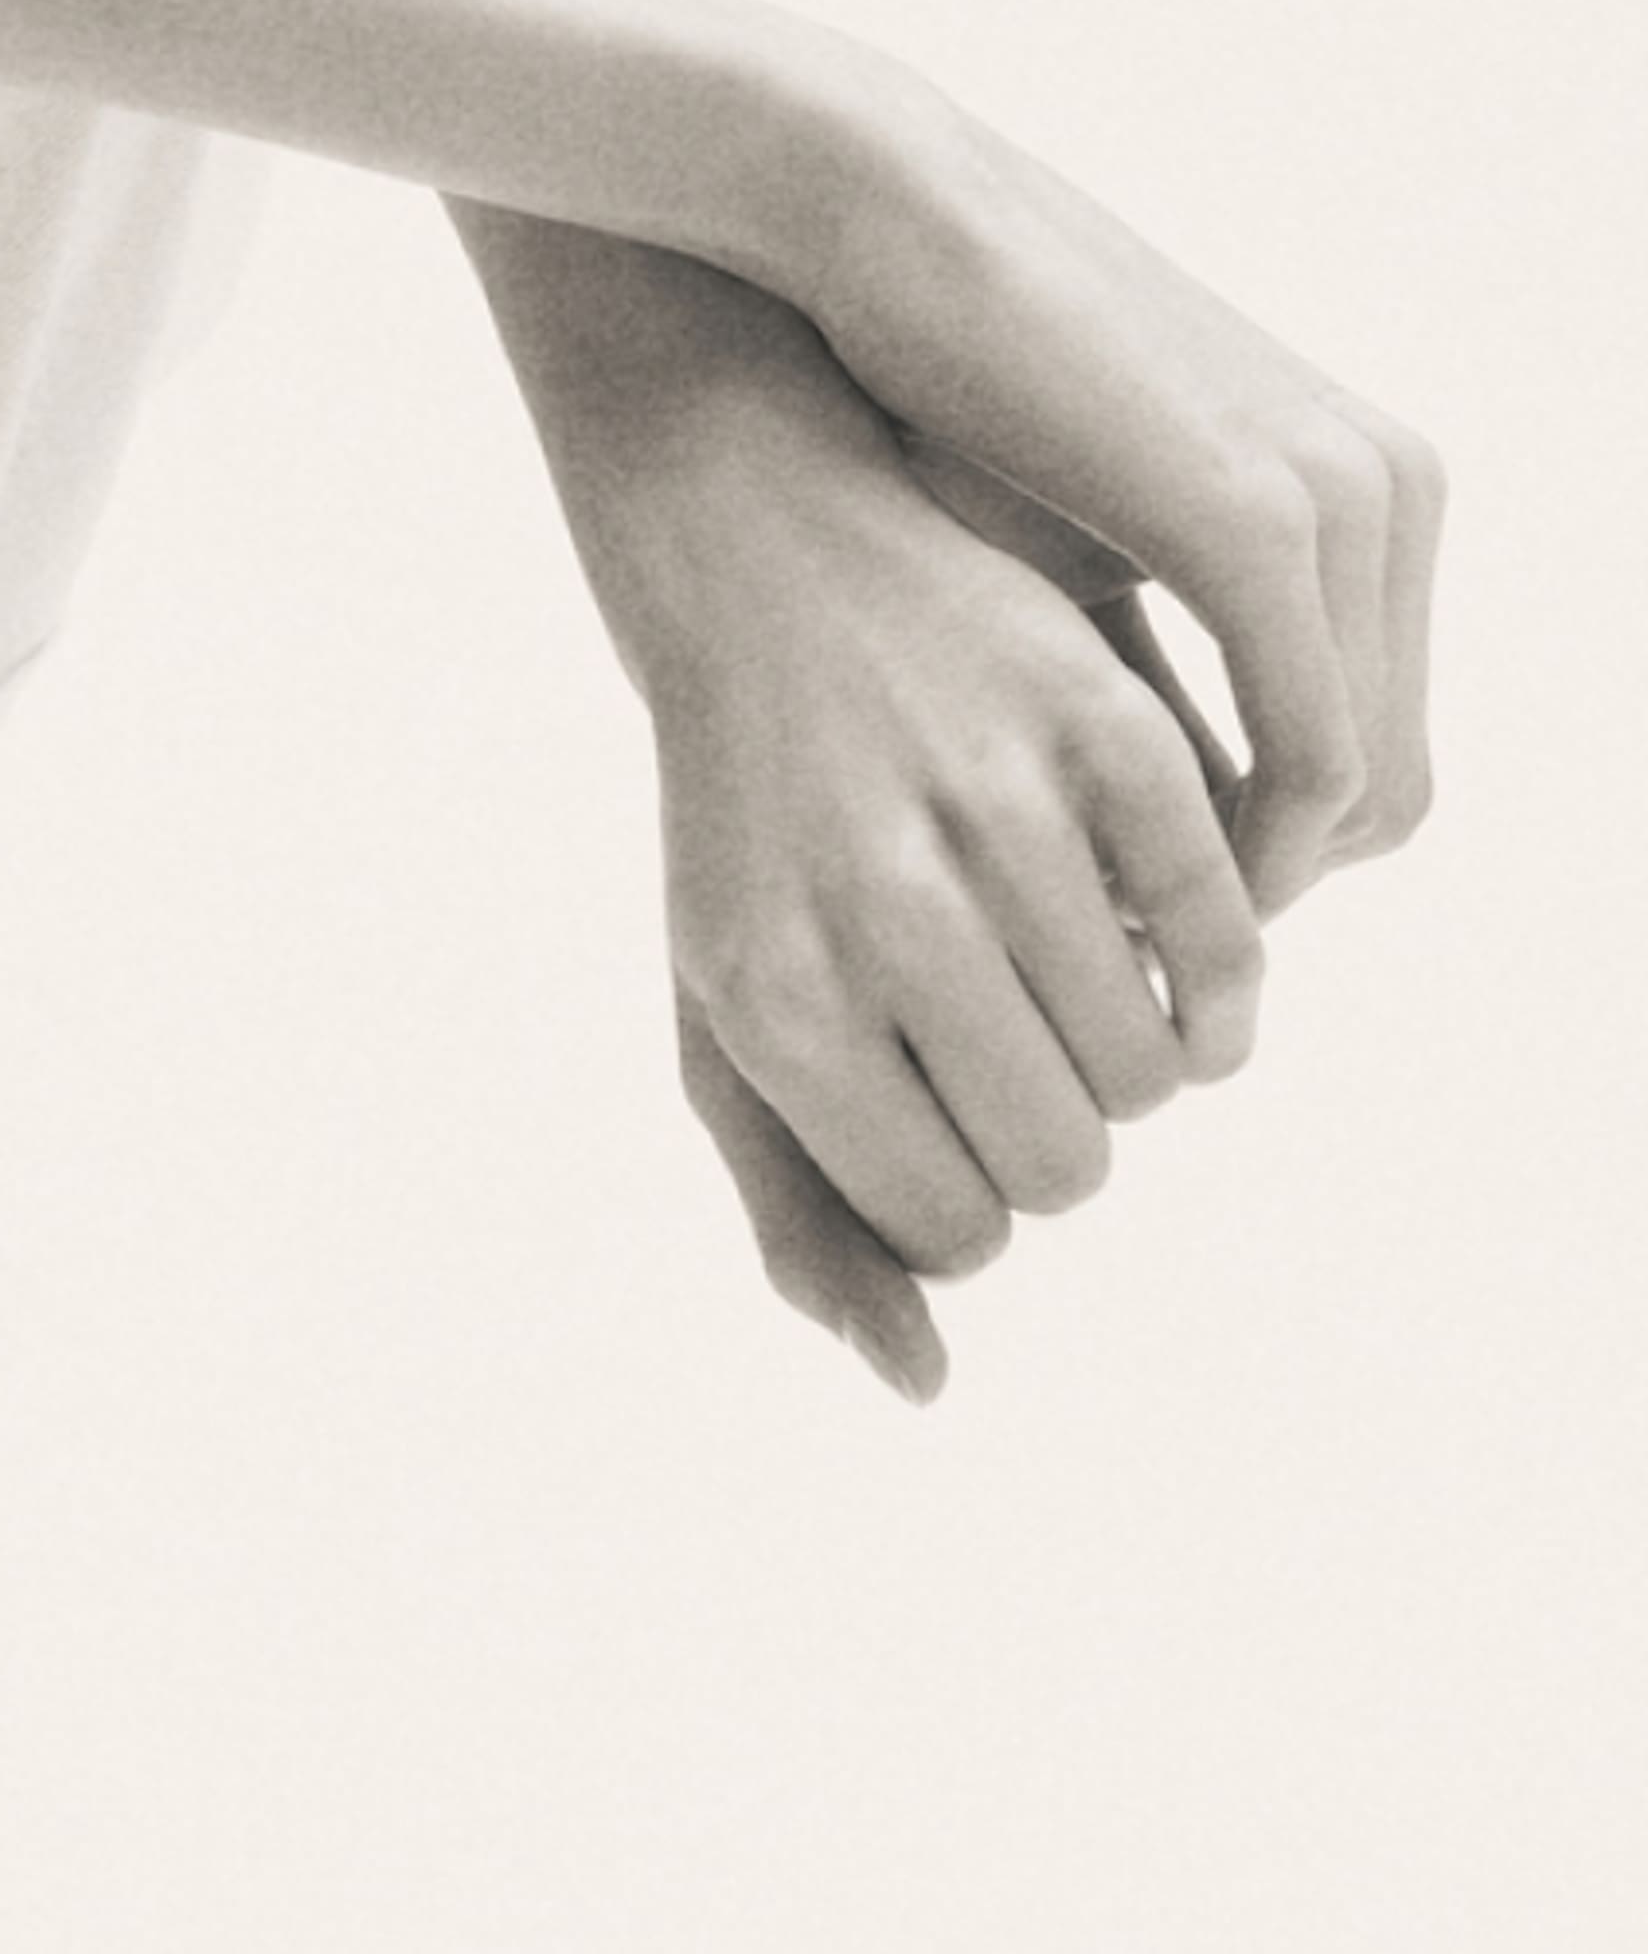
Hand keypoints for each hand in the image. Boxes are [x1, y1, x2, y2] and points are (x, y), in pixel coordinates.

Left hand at [483, 249, 1310, 1395]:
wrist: (769, 570)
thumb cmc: (752, 834)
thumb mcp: (725, 1020)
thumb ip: (801, 1216)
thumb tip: (921, 1382)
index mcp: (773, 997)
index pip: (956, 1228)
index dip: (967, 1197)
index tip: (942, 1118)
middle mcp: (882, 906)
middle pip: (1070, 1165)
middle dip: (1057, 1138)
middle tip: (1016, 1054)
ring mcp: (1000, 810)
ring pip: (1160, 1069)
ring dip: (1135, 1058)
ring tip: (1067, 989)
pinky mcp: (1106, 730)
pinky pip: (1228, 936)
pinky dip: (1215, 968)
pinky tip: (1144, 932)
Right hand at [759, 41, 1442, 919]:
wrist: (870, 222)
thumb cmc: (930, 395)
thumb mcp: (1066, 555)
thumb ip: (1133, 683)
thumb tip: (1147, 852)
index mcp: (1359, 487)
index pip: (1377, 745)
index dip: (1271, 849)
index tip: (1136, 896)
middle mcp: (1386, 488)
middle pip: (1394, 784)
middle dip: (1267, 878)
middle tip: (1123, 929)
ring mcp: (1340, 499)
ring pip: (1367, 788)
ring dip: (1247, 880)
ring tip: (1110, 917)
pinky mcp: (1262, 520)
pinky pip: (1317, 758)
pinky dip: (1242, 847)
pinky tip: (1128, 878)